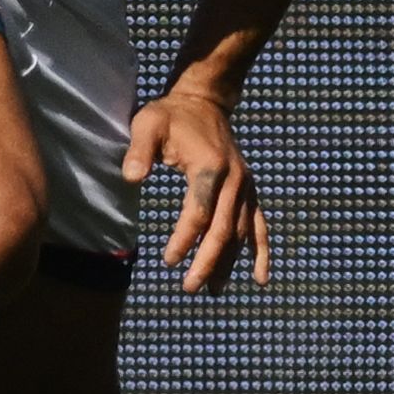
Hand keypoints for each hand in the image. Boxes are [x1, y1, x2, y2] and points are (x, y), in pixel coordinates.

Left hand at [122, 85, 269, 292]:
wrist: (204, 103)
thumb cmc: (170, 116)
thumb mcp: (148, 124)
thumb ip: (139, 150)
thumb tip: (131, 177)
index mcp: (210, 166)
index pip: (199, 212)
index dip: (184, 239)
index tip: (168, 259)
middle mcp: (235, 180)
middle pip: (223, 229)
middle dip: (207, 261)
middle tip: (189, 286)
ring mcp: (246, 186)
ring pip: (241, 233)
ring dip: (228, 263)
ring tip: (213, 290)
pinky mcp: (250, 191)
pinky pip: (260, 225)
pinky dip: (261, 252)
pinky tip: (260, 278)